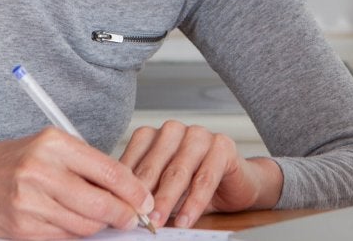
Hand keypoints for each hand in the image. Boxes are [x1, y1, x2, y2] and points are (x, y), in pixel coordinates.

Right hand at [0, 129, 154, 238]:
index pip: (108, 170)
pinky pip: (64, 237)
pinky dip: (76, 232)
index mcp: (54, 144)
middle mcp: (40, 171)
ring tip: (100, 216)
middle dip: (123, 214)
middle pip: (99, 203)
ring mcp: (28, 201)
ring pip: (84, 225)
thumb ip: (90, 165)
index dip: (134, 190)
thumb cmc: (19, 160)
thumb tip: (131, 190)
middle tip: (132, 217)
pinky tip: (73, 220)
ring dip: (99, 225)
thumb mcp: (55, 147)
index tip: (145, 199)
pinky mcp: (21, 227)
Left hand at [118, 121, 282, 228]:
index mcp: (153, 135)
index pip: (133, 160)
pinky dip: (193, 203)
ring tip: (157, 222)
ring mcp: (199, 135)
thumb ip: (143, 193)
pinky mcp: (223, 145)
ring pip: (178, 171)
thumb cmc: (193, 186)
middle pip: (154, 166)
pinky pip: (205, 178)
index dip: (124, 188)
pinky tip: (185, 220)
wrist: (235, 186)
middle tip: (135, 219)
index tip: (117, 210)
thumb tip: (118, 210)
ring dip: (166, 200)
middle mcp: (174, 131)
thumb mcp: (162, 189)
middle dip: (143, 196)